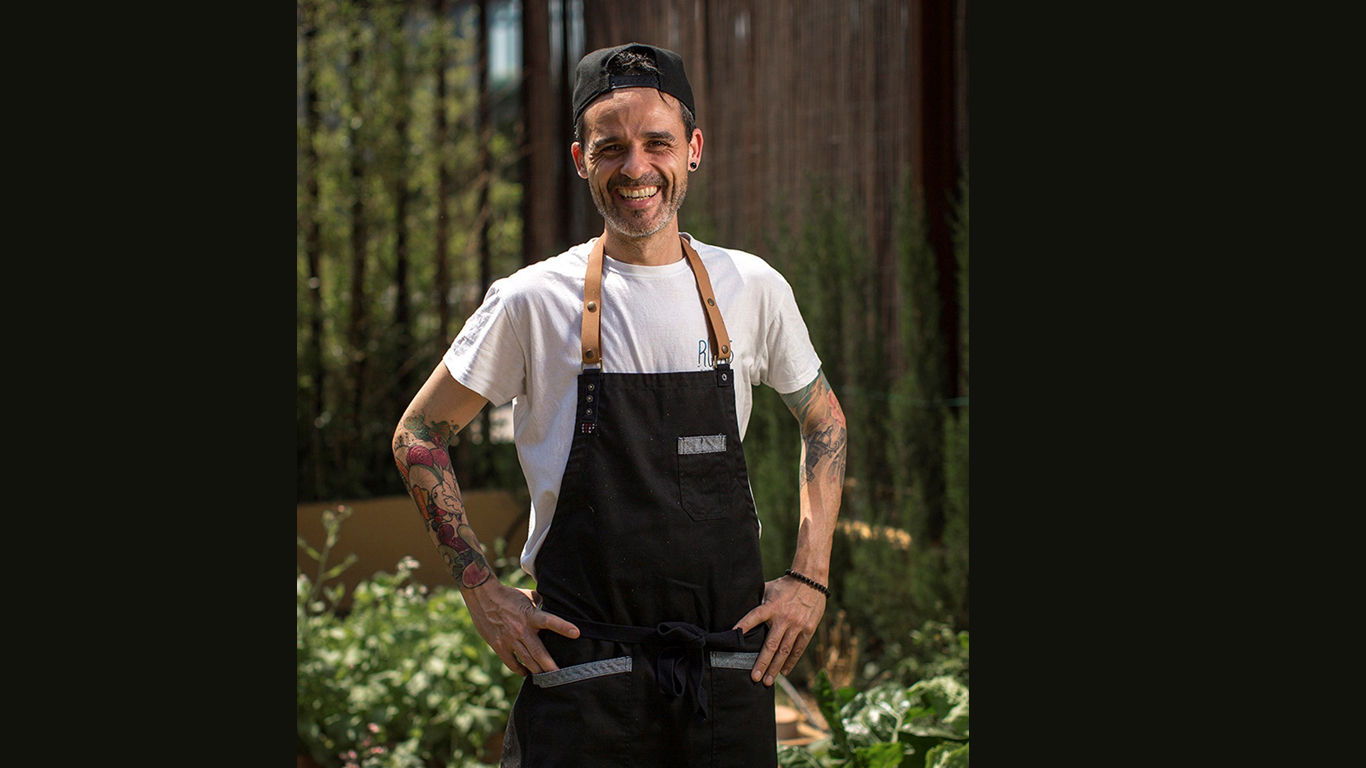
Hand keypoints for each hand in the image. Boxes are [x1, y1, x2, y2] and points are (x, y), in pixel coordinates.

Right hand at [462, 582, 579, 676]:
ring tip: (546, 677)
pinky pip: (511, 663)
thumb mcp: (527, 596)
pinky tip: (526, 672)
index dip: (563, 627)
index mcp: (530, 615)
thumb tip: (554, 604)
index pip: (550, 621)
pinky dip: (520, 669)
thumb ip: (541, 602)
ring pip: (526, 660)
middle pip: (538, 651)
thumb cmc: (507, 595)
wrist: (482, 596)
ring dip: (537, 670)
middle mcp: (521, 629)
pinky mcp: (498, 646)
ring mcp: (509, 639)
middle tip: (560, 675)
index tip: (577, 633)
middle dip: (550, 665)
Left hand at [732, 575, 826, 686]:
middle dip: (762, 662)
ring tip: (767, 681)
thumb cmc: (785, 586)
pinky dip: (791, 662)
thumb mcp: (769, 589)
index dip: (744, 624)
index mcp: (771, 606)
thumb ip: (757, 601)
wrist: (811, 580)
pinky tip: (784, 672)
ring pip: (784, 651)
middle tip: (754, 677)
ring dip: (776, 668)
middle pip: (771, 644)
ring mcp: (797, 625)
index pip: (754, 616)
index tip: (733, 634)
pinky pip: (798, 649)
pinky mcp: (808, 629)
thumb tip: (738, 610)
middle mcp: (784, 618)